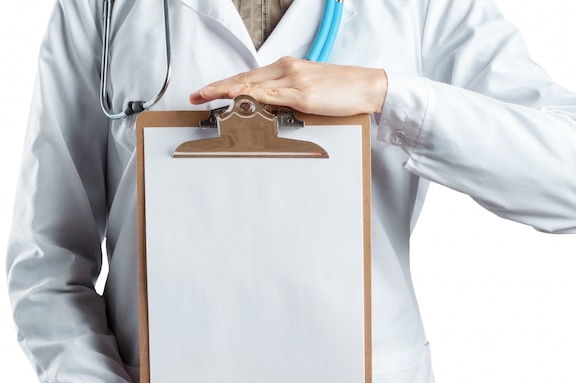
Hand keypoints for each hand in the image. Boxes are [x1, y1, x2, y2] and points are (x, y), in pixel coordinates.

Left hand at [189, 56, 387, 115]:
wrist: (367, 86)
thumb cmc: (342, 89)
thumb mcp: (309, 90)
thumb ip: (287, 97)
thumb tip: (268, 109)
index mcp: (287, 68)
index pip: (249, 76)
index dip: (225, 83)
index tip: (207, 90)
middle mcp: (287, 70)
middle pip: (244, 78)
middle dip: (218, 87)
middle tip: (197, 95)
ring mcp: (294, 81)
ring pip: (252, 85)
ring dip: (227, 90)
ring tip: (207, 97)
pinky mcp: (303, 95)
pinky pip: (271, 96)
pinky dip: (251, 97)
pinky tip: (237, 100)